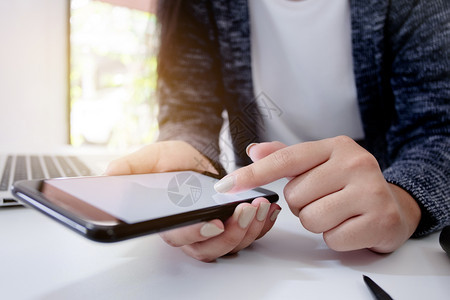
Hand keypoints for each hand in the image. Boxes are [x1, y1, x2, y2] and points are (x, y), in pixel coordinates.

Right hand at [105, 141, 280, 261]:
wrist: (192, 158)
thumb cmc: (171, 161)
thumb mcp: (150, 158)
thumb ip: (131, 167)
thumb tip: (109, 176)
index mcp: (169, 222)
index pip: (179, 236)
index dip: (196, 233)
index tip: (214, 222)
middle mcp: (192, 233)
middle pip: (210, 247)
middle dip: (231, 233)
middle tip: (246, 210)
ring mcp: (213, 232)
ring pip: (231, 245)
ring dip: (249, 229)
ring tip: (260, 206)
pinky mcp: (231, 226)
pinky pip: (248, 235)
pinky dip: (261, 226)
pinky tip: (268, 210)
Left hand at [214, 136, 420, 252]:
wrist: (393, 205)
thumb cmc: (348, 184)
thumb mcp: (320, 163)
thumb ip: (286, 156)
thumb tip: (253, 150)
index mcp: (335, 146)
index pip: (285, 158)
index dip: (254, 173)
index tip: (227, 184)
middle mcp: (354, 163)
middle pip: (295, 195)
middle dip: (301, 204)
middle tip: (323, 199)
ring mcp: (370, 191)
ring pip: (310, 218)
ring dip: (316, 221)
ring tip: (335, 212)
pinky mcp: (379, 219)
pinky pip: (332, 238)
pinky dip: (335, 237)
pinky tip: (349, 225)